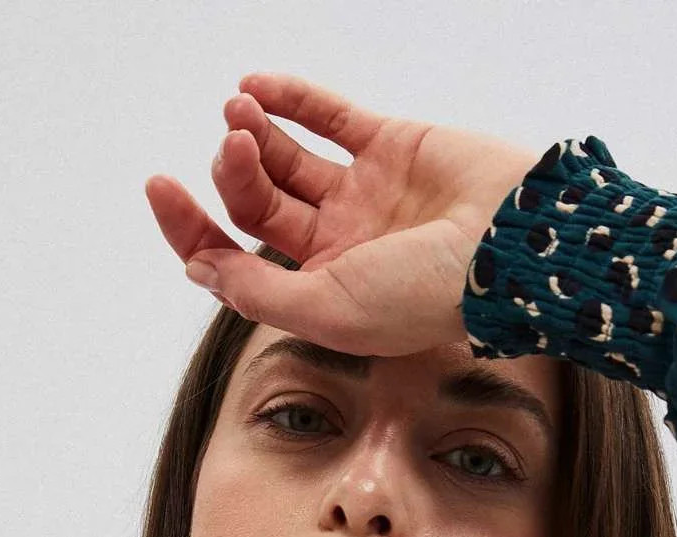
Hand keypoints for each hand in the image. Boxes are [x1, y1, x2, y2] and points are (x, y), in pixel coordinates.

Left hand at [143, 72, 542, 354]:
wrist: (515, 248)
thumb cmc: (429, 296)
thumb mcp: (329, 310)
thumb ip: (258, 291)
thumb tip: (197, 265)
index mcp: (322, 295)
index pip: (237, 262)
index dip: (192, 228)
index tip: (161, 189)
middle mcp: (340, 248)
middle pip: (257, 204)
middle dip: (231, 172)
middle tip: (232, 145)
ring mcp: (365, 196)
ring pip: (287, 159)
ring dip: (253, 133)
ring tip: (240, 111)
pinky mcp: (391, 148)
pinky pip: (329, 117)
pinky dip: (289, 98)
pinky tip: (257, 86)